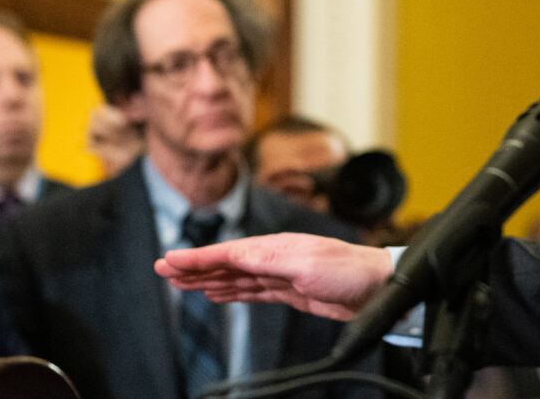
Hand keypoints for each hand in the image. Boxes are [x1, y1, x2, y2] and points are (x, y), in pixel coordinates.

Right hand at [156, 233, 393, 319]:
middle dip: (194, 267)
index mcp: (277, 247)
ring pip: (236, 277)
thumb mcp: (306, 264)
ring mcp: (282, 274)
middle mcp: (276, 257)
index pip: (229, 251)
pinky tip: (217, 293)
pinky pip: (252, 290)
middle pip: (227, 262)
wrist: (377, 288)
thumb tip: (235, 256)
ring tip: (180, 283)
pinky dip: (231, 291)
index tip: (169, 260)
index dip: (197, 257)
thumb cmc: (349, 271)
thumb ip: (269, 260)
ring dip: (208, 280)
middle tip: (162, 270)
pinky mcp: (290, 291)